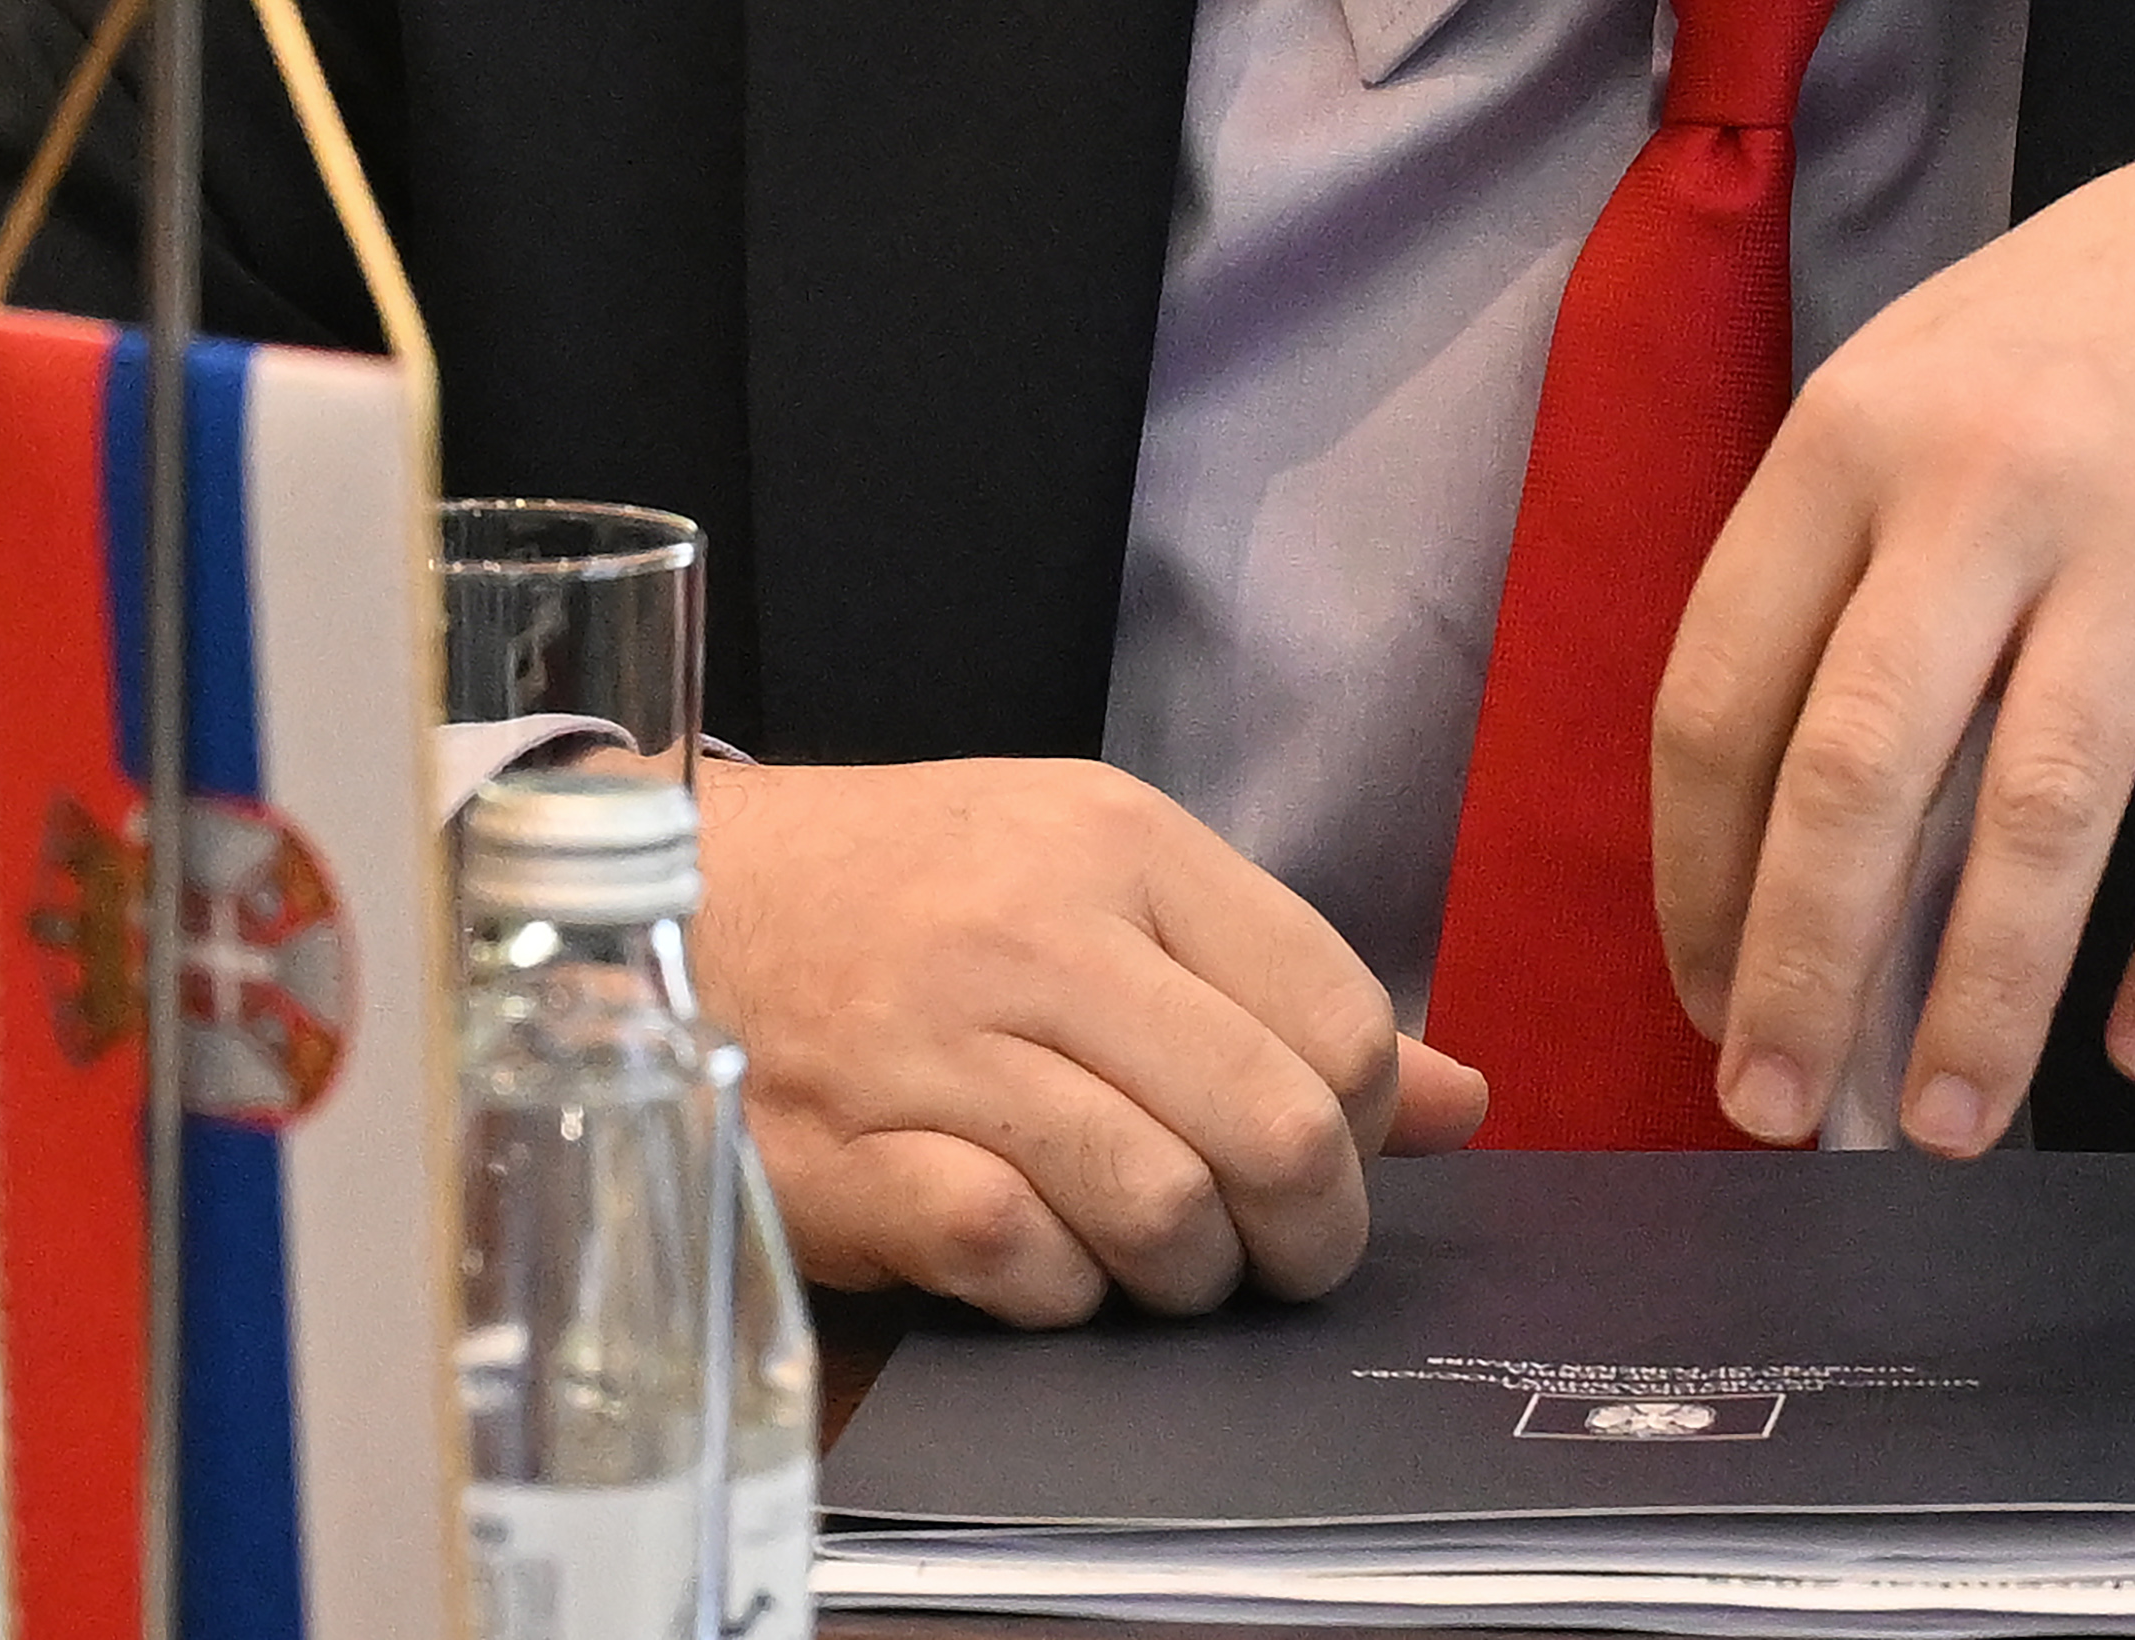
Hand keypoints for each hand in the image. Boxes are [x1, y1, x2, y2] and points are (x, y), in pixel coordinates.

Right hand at [695, 754, 1486, 1324]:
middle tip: (1277, 1255)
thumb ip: (1277, 984)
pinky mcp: (846, 1149)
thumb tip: (1460, 1103)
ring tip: (1164, 1265)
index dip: (1362, 1125)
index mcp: (1122, 844)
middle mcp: (1037, 932)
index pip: (1334, 1015)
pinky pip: (1013, 1255)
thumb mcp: (1102, 878)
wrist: (674, 892)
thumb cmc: (913, 890)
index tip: (1327, 1161)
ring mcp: (933, 1043)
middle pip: (1271, 1124)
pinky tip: (1046, 1266)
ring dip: (1187, 1272)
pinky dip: (1058, 1291)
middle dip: (1308, 1229)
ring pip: (1158, 1200)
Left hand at [1653, 110, 2134, 1151]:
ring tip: (1947, 1124)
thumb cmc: (2102, 336)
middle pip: (1855, 773)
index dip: (1699, 877)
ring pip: (2036, 820)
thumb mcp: (1927, 387)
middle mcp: (1989, 491)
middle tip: (1777, 1112)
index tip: (1707, 995)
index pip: (1725, 694)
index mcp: (1857, 438)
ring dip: (1982, 998)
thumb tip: (1777, 861)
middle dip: (1802, 972)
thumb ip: (1847, 582)